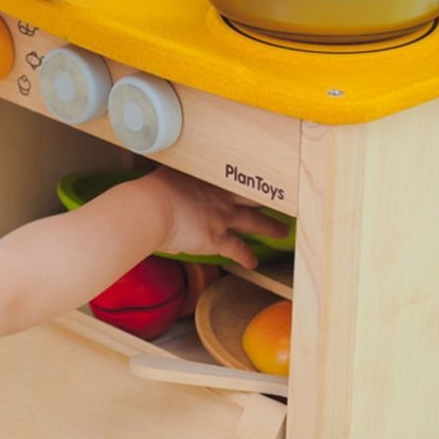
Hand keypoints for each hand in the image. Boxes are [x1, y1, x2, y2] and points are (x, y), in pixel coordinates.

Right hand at [132, 168, 288, 268]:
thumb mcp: (169, 175)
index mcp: (210, 179)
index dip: (253, 179)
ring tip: (282, 231)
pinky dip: (247, 257)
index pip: (239, 177)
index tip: (265, 177)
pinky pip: (239, 249)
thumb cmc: (153, 191)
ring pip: (255, 222)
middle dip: (271, 199)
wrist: (151, 209)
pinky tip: (253, 263)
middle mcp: (222, 197)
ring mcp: (223, 217)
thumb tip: (174, 175)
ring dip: (270, 227)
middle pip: (254, 197)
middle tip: (286, 199)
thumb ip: (179, 175)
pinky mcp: (218, 238)